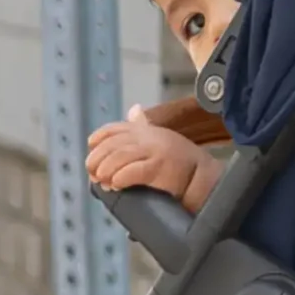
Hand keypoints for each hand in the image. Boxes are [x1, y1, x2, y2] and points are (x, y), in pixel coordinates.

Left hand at [87, 105, 220, 210]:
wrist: (201, 177)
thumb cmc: (179, 161)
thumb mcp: (161, 137)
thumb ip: (142, 126)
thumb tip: (134, 108)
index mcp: (145, 130)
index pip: (112, 130)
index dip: (97, 142)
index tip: (93, 155)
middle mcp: (149, 136)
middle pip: (110, 145)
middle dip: (96, 161)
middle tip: (94, 175)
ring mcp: (155, 149)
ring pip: (118, 157)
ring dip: (106, 172)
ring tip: (104, 183)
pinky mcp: (160, 165)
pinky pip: (131, 171)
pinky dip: (119, 179)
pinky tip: (117, 186)